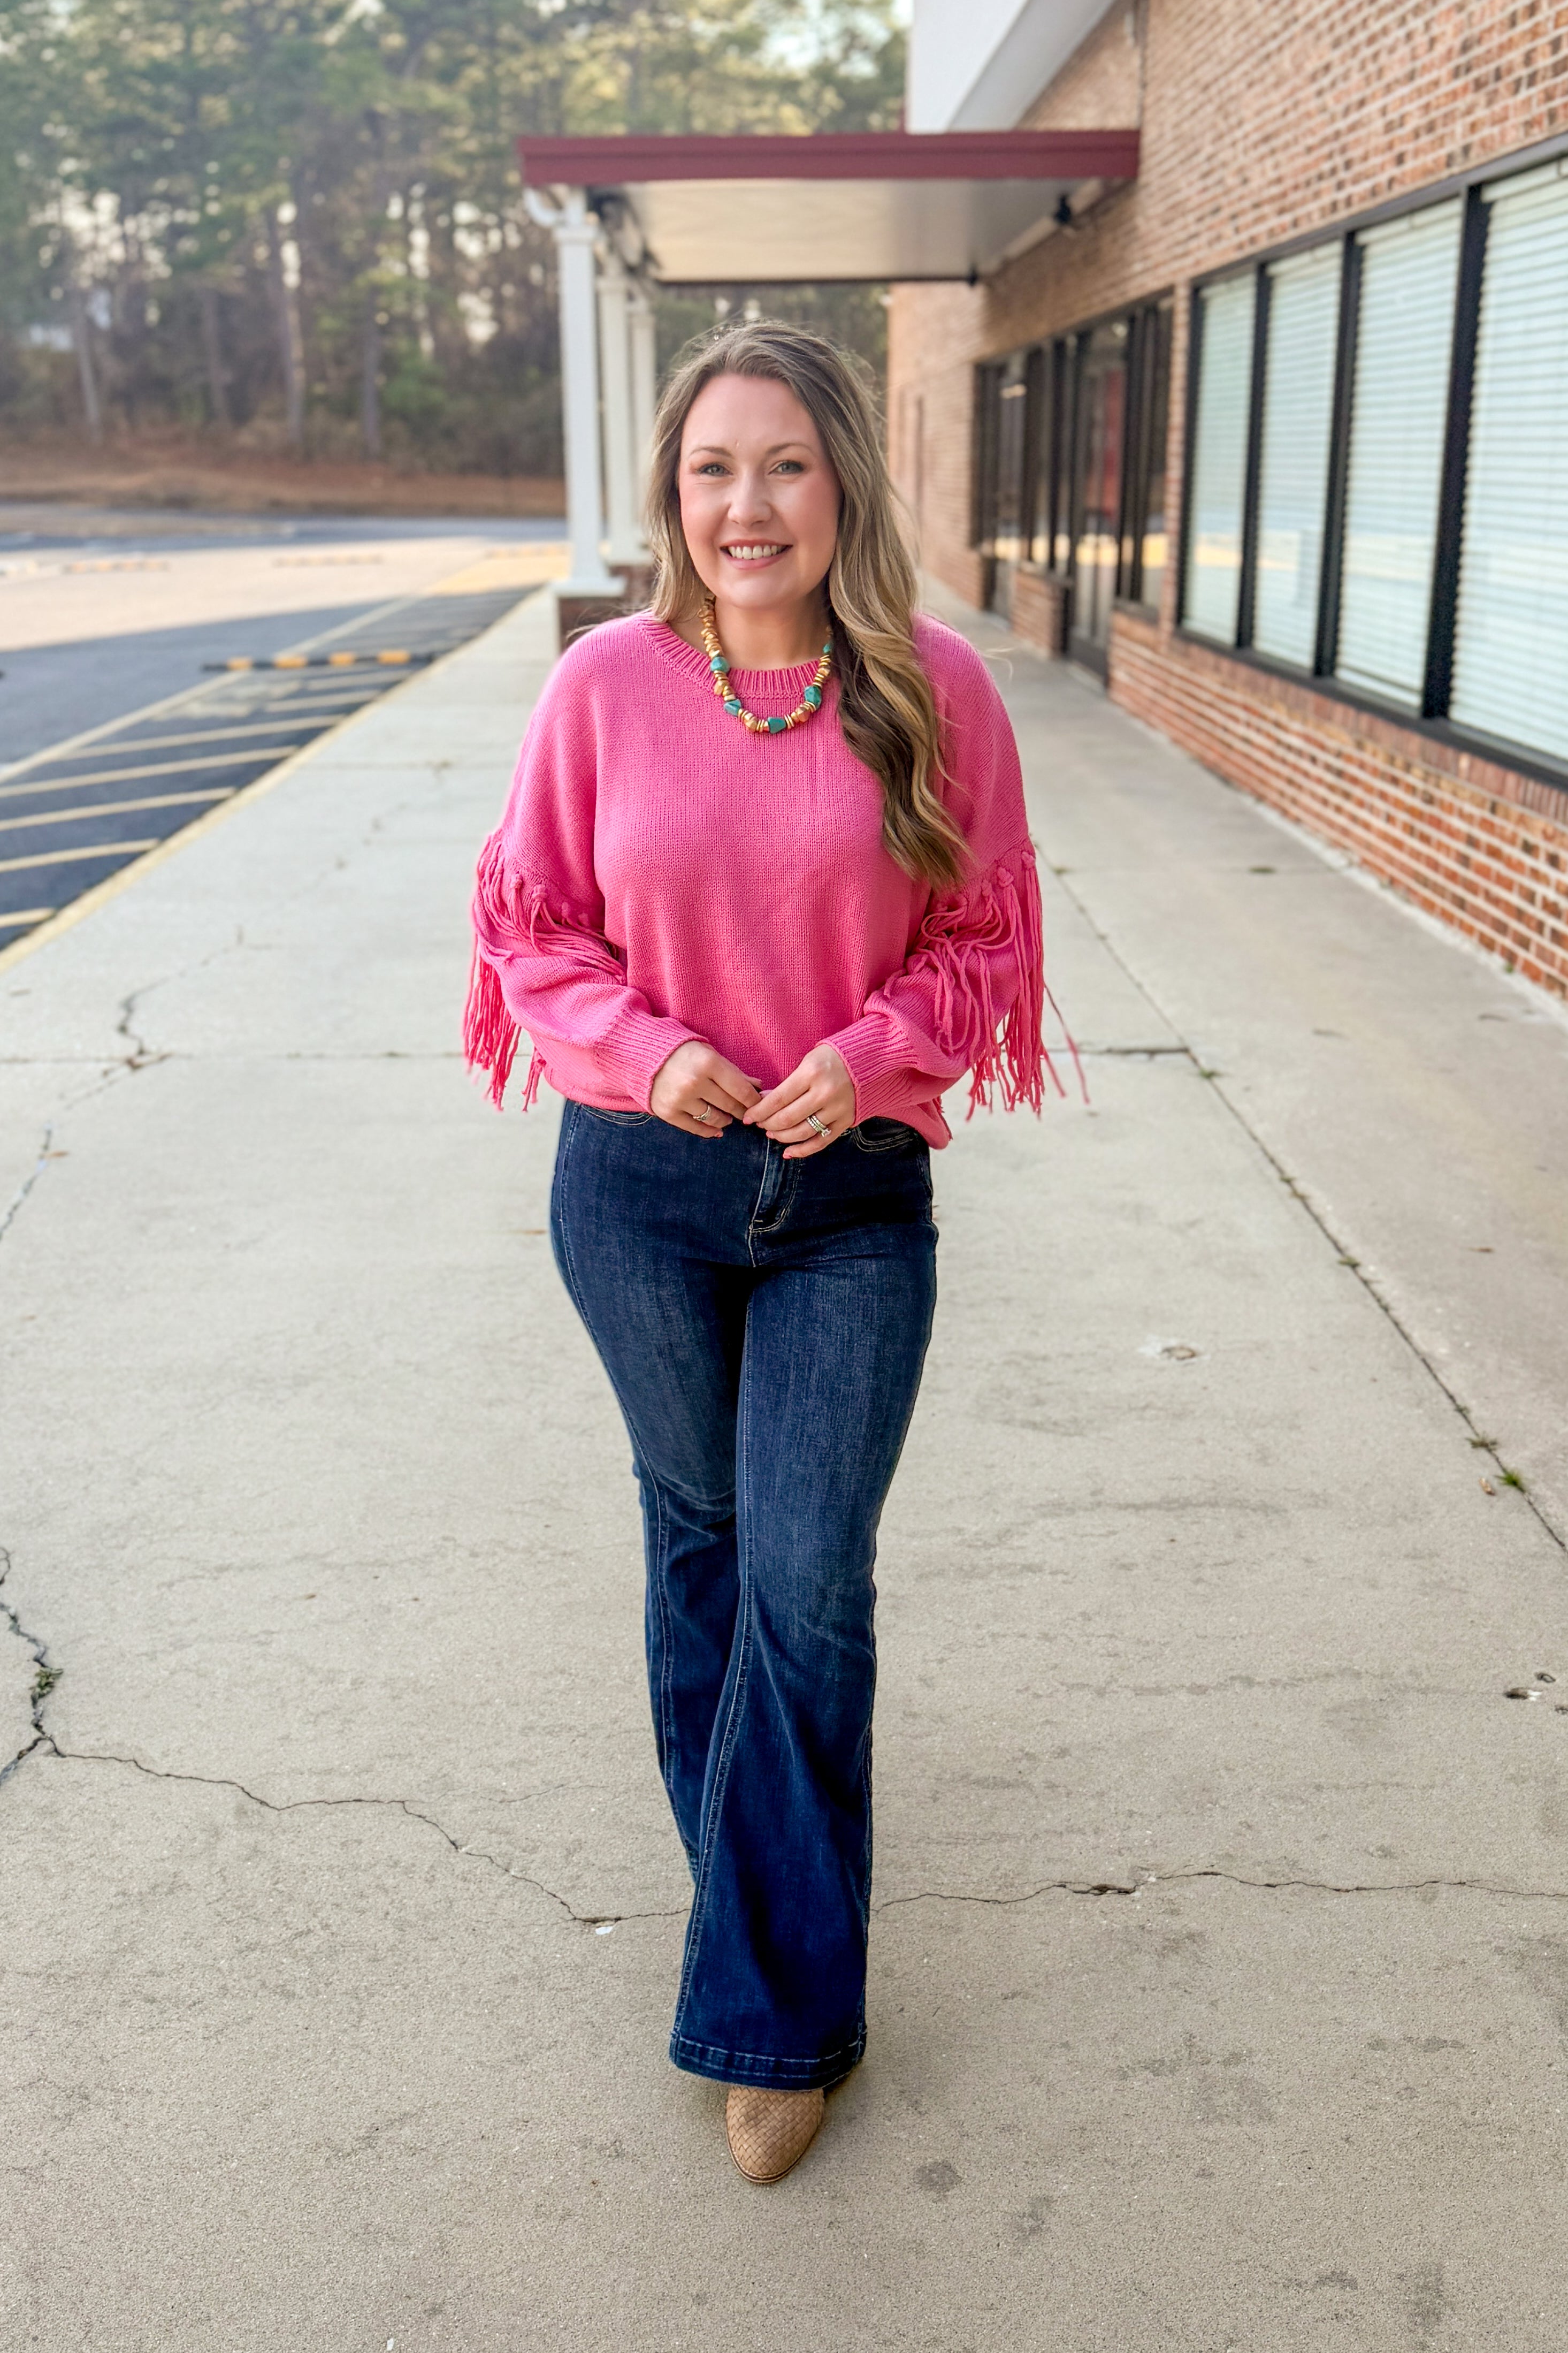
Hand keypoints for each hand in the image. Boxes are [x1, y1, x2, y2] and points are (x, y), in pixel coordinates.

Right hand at [649, 1040, 760, 1136]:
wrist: (644, 1055)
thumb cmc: (683, 1053)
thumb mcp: (709, 1054)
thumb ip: (733, 1072)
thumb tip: (758, 1087)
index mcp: (708, 1063)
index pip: (740, 1089)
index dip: (753, 1100)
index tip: (758, 1105)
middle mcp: (694, 1082)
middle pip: (729, 1105)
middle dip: (741, 1111)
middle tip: (745, 1112)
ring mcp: (680, 1099)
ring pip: (714, 1118)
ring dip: (725, 1120)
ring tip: (727, 1117)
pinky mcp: (668, 1112)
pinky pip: (695, 1128)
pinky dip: (709, 1131)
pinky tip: (717, 1130)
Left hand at [744, 1043, 854, 1159]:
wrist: (868, 1060)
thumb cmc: (831, 1059)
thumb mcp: (807, 1062)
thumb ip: (787, 1083)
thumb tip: (763, 1102)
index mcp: (812, 1073)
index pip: (778, 1099)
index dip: (759, 1111)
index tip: (747, 1117)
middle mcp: (825, 1093)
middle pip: (788, 1118)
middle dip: (768, 1124)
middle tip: (759, 1124)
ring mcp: (837, 1109)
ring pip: (802, 1132)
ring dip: (782, 1137)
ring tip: (771, 1134)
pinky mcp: (846, 1121)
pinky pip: (821, 1142)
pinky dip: (803, 1150)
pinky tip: (788, 1152)